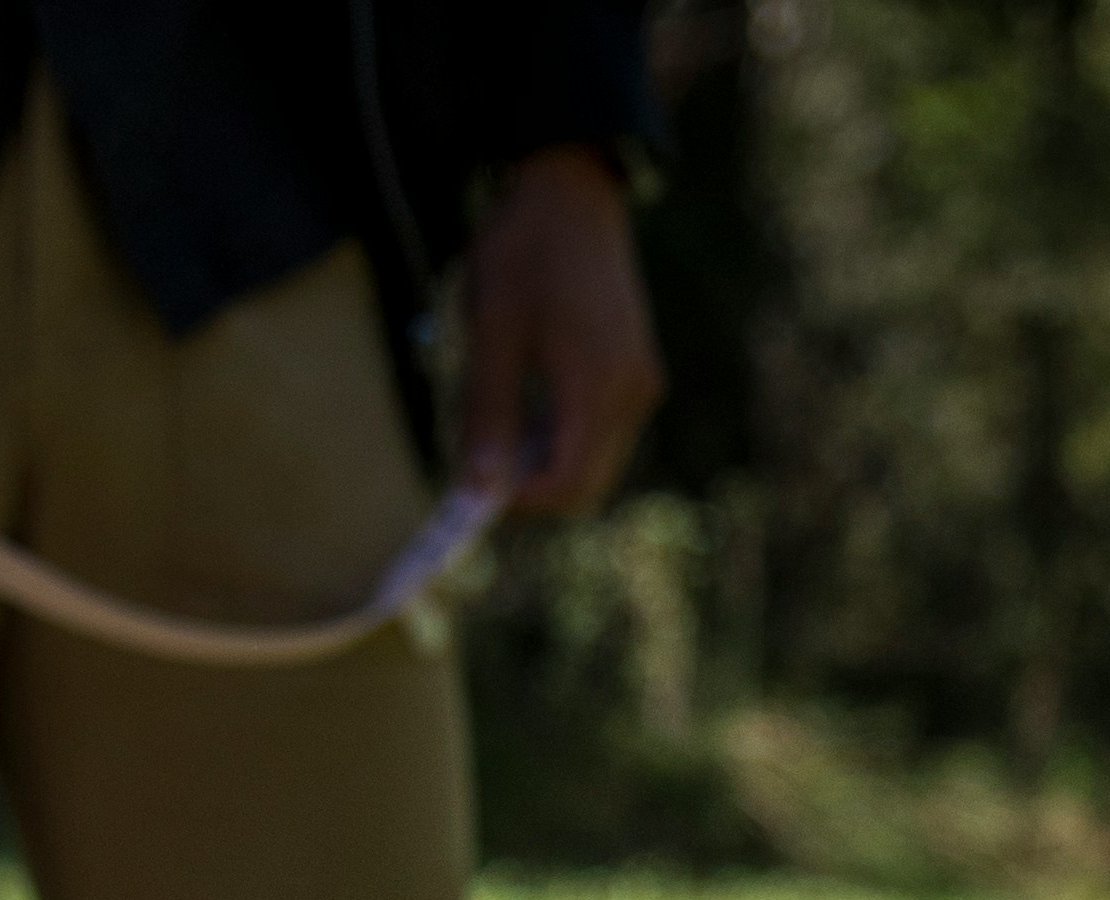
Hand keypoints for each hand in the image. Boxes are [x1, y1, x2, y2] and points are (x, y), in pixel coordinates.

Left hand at [456, 147, 663, 518]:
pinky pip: (599, 431)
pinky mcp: (635, 372)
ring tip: (495, 422)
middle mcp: (633, 394)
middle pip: (584, 484)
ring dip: (541, 462)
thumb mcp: (491, 331)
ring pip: (592, 462)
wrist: (570, 188)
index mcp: (599, 387)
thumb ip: (488, 415)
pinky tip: (525, 403)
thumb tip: (478, 489)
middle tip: (475, 461)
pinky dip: (559, 438)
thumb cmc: (525, 249)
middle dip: (529, 488)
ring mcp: (640, 384)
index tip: (469, 487)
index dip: (517, 502)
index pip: (567, 487)